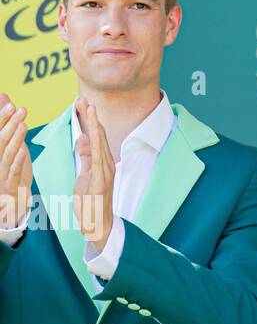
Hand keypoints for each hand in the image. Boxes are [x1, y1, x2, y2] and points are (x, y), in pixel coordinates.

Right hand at [0, 94, 31, 231]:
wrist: (7, 211)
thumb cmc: (11, 178)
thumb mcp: (12, 154)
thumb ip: (12, 134)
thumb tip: (11, 110)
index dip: (1, 119)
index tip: (10, 103)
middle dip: (7, 123)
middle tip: (17, 108)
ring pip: (5, 154)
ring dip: (14, 138)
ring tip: (23, 122)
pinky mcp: (7, 187)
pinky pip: (12, 172)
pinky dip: (17, 160)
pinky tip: (23, 149)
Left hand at [72, 98, 114, 248]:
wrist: (98, 224)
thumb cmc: (91, 201)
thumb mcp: (85, 175)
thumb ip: (85, 157)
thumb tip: (84, 139)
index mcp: (101, 161)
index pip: (95, 136)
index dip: (89, 120)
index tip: (82, 104)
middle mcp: (107, 163)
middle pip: (98, 135)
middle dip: (91, 117)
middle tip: (84, 100)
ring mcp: (106, 171)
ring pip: (100, 143)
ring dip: (94, 126)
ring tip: (89, 110)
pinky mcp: (102, 180)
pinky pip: (98, 159)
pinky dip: (96, 145)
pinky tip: (93, 134)